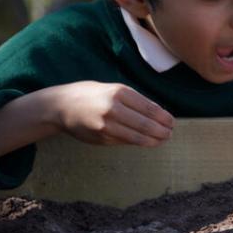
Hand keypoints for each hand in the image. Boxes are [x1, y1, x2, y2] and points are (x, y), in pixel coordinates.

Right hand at [53, 81, 174, 146]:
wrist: (61, 106)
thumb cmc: (92, 95)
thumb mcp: (114, 90)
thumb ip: (134, 101)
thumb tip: (158, 115)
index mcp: (119, 93)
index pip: (148, 108)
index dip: (163, 117)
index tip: (172, 122)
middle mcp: (112, 109)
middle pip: (144, 124)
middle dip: (161, 131)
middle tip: (170, 133)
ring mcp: (105, 125)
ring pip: (135, 136)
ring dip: (152, 140)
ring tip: (163, 140)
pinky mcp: (100, 138)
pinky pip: (124, 141)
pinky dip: (137, 142)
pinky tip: (146, 142)